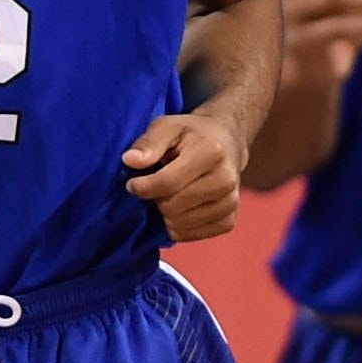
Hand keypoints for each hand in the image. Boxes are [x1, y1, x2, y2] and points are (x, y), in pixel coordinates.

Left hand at [124, 113, 244, 240]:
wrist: (227, 142)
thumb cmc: (190, 134)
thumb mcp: (167, 126)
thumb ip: (148, 142)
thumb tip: (130, 160)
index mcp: (211, 152)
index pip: (167, 183)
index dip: (142, 187)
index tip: (133, 183)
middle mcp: (226, 180)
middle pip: (172, 207)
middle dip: (156, 199)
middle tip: (158, 186)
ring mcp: (231, 203)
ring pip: (179, 225)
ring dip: (166, 214)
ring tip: (171, 195)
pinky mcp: (229, 221)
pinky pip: (190, 236)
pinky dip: (178, 226)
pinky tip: (180, 208)